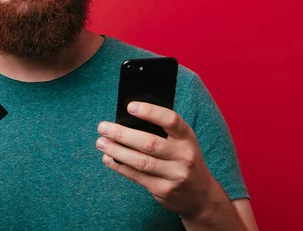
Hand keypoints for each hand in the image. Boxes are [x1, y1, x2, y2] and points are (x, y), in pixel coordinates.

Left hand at [96, 102, 218, 219]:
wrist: (201, 196)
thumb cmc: (184, 160)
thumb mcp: (183, 142)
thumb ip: (163, 131)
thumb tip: (128, 119)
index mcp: (187, 138)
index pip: (171, 120)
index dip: (150, 112)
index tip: (130, 107)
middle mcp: (183, 156)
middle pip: (149, 143)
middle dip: (122, 134)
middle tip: (103, 127)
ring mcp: (174, 175)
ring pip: (140, 161)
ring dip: (116, 151)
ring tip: (101, 142)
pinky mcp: (163, 190)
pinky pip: (137, 176)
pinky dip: (119, 166)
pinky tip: (108, 158)